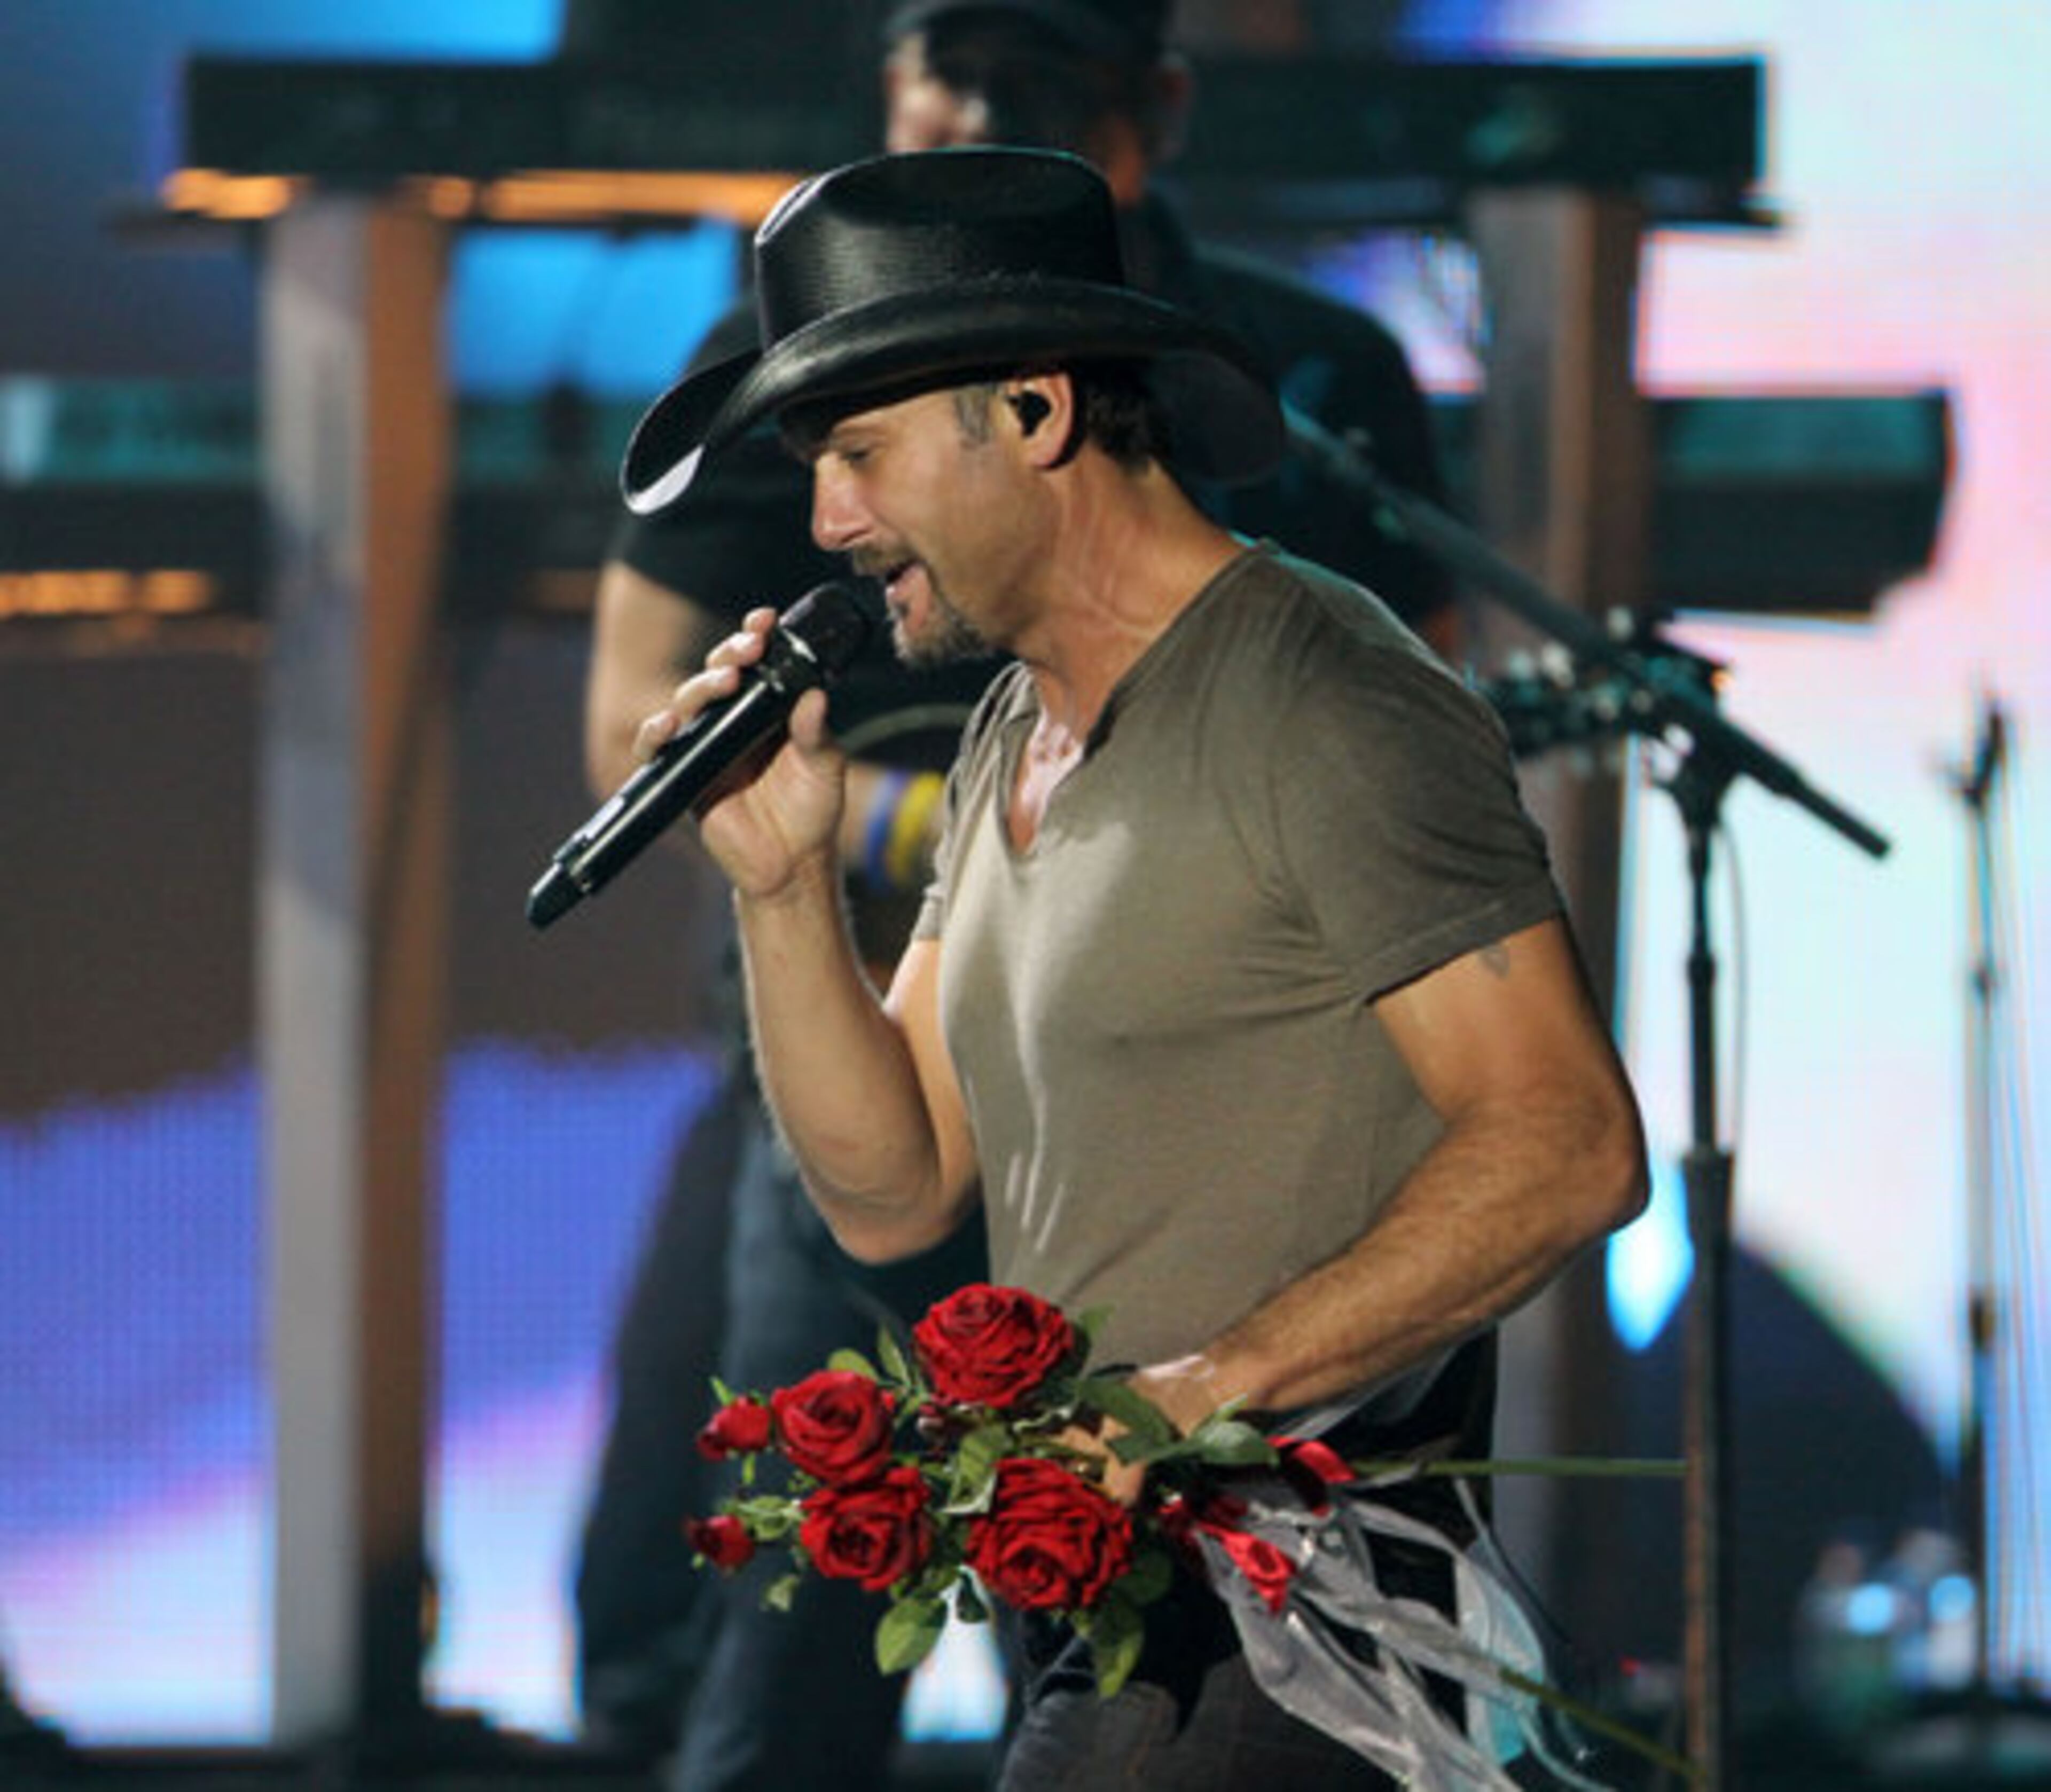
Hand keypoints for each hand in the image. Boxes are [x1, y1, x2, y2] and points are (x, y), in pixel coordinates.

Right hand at [635, 607, 846, 900]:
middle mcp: (734, 721)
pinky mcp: (684, 775)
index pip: (756, 662)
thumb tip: (816, 696)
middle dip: (729, 654)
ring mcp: (706, 745)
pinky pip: (658, 749)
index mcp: (768, 710)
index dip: (753, 636)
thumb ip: (816, 734)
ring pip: (688, 701)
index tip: (765, 620)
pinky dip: (654, 733)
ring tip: (724, 683)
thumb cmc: (812, 813)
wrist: (791, 865)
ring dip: (701, 686)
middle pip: (717, 674)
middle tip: (748, 649)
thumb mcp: (825, 769)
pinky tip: (667, 725)